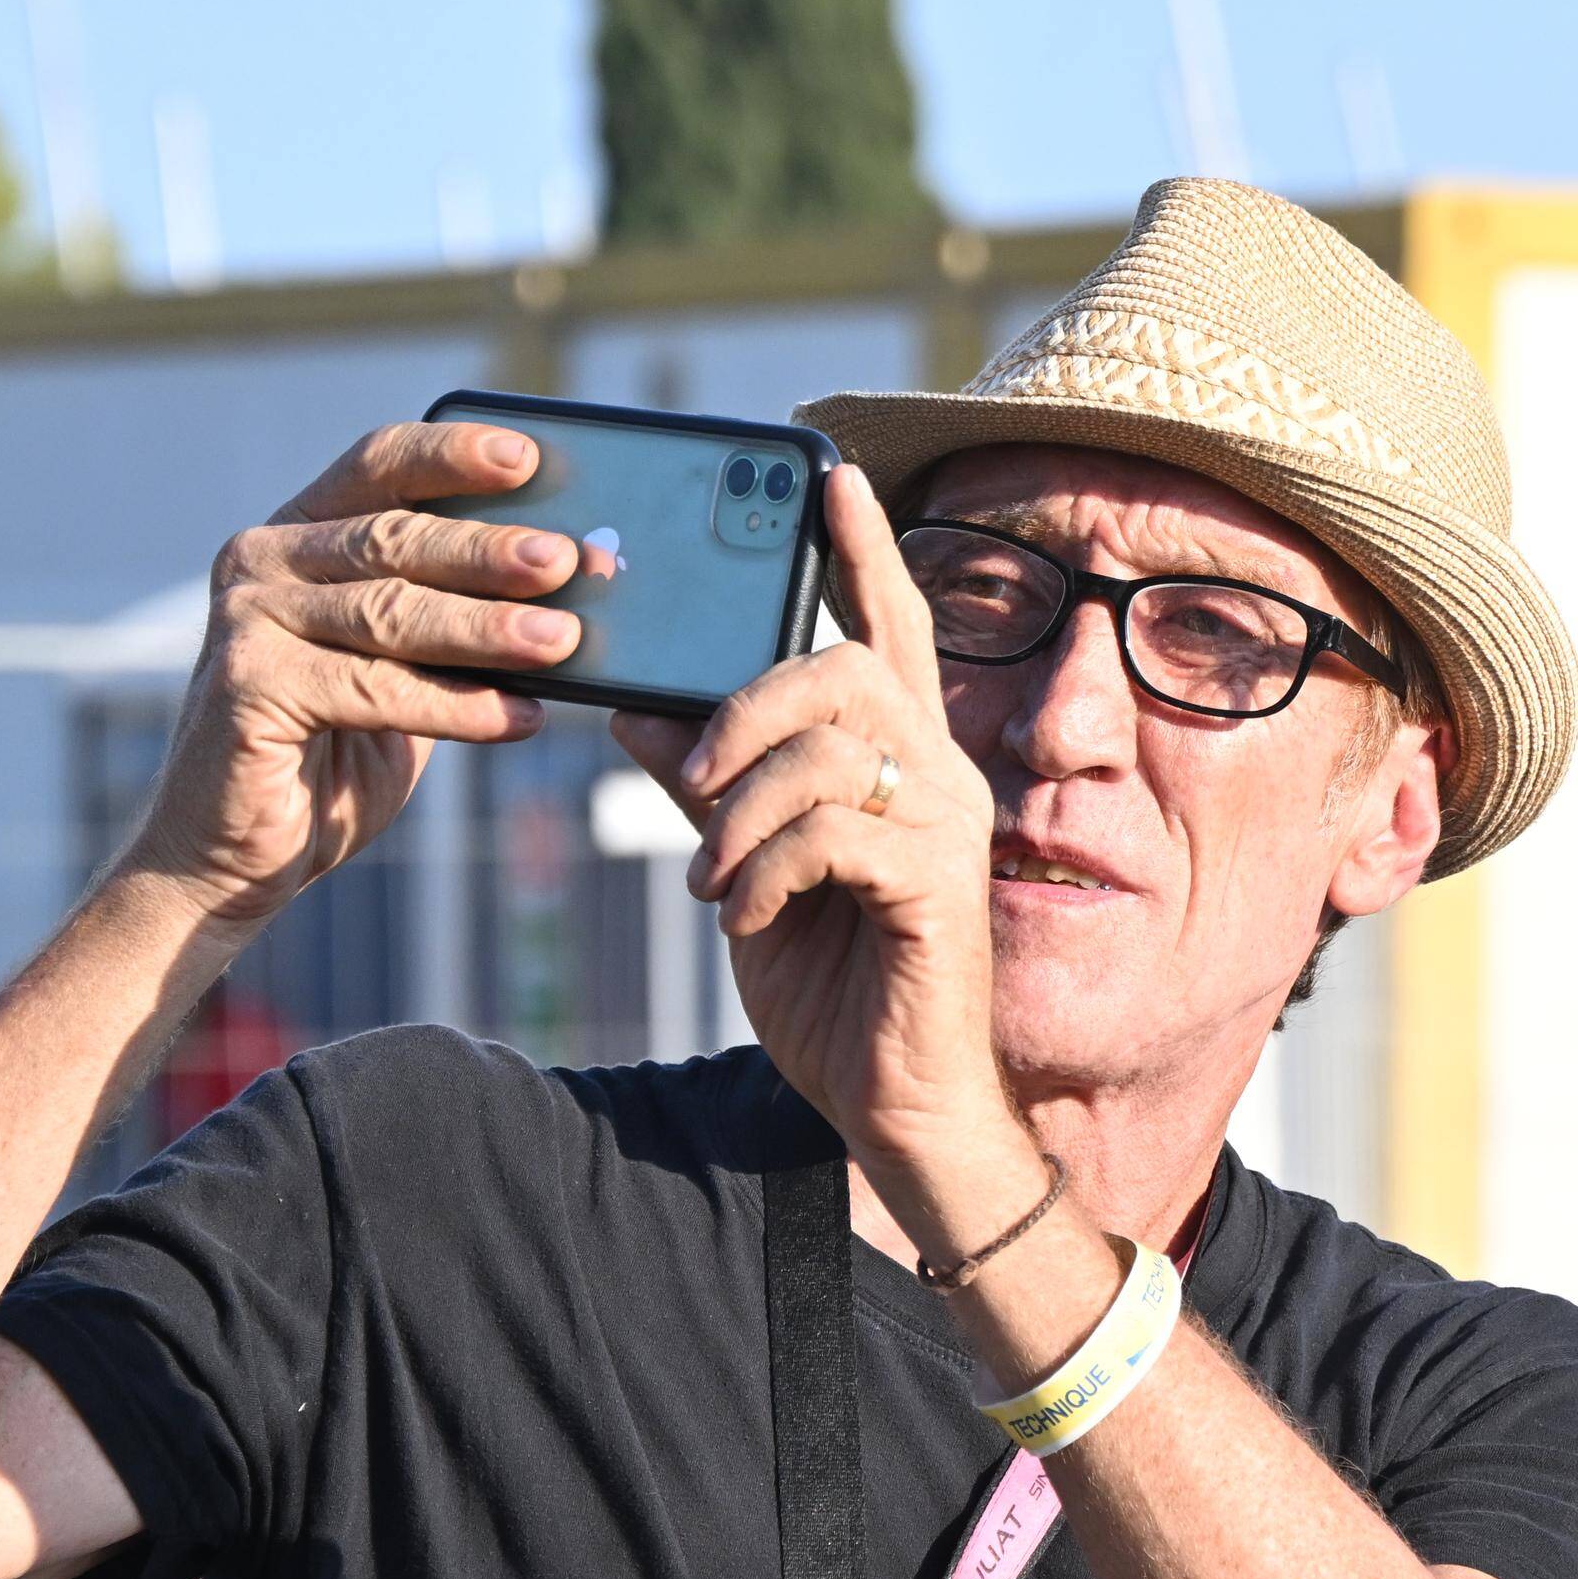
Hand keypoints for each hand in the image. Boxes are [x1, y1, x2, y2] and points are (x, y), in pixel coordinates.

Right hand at [113, 421, 583, 932]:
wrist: (233, 854)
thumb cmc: (333, 752)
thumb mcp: (404, 671)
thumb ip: (456, 622)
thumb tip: (570, 593)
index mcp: (301, 533)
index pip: (379, 465)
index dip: (452, 453)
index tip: (529, 457)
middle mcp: (261, 559)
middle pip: (393, 537)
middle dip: (488, 549)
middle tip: (566, 562)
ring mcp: (246, 620)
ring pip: (387, 611)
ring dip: (485, 627)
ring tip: (562, 642)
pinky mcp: (247, 687)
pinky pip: (372, 688)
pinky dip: (456, 706)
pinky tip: (521, 720)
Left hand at [612, 466, 1031, 1235]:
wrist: (895, 1102)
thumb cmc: (833, 985)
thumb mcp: (746, 868)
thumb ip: (707, 786)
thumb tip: (633, 708)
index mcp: (897, 756)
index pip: (887, 625)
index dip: (860, 550)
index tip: (828, 476)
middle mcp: (937, 772)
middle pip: (840, 670)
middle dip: (745, 711)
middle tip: (692, 779)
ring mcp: (944, 824)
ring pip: (826, 749)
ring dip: (740, 812)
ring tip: (714, 880)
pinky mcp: (937, 883)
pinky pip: (829, 833)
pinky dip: (763, 872)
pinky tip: (748, 917)